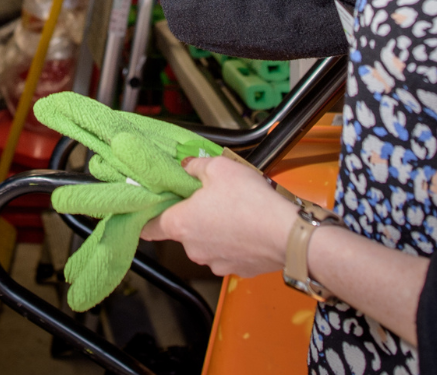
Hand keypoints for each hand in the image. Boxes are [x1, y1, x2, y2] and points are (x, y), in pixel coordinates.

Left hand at [140, 154, 295, 278]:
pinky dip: (234, 241)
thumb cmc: (251, 202)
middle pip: (183, 231)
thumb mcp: (219, 168)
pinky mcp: (236, 270)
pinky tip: (247, 226)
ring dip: (215, 229)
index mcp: (181, 224)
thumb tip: (188, 167)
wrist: (287, 234)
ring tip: (235, 210)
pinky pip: (228, 252)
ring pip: (206, 242)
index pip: (149, 227)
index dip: (150, 215)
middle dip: (194, 215)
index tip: (156, 206)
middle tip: (212, 197)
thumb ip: (195, 166)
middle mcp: (193, 248)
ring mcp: (215, 262)